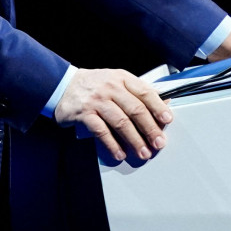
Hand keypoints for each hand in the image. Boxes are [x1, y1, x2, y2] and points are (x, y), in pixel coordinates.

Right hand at [53, 68, 173, 161]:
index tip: (167, 120)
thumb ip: (136, 92)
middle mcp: (110, 87)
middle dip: (149, 129)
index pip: (144, 92)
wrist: (63, 85)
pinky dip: (112, 144)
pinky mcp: (84, 113)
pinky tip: (120, 153)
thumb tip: (162, 105)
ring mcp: (97, 100)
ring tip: (143, 152)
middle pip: (135, 109)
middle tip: (158, 143)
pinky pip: (101, 131)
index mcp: (122, 78)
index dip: (158, 107)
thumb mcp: (116, 81)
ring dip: (134, 140)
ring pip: (121, 122)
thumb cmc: (95, 85)